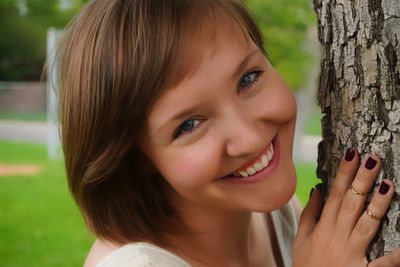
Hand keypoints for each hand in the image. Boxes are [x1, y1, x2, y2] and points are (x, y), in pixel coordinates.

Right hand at [293, 149, 399, 266]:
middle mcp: (338, 236)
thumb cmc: (306, 266)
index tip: (352, 154)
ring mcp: (352, 253)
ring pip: (367, 223)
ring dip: (377, 204)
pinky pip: (382, 263)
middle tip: (373, 159)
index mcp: (324, 227)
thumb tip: (316, 190)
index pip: (335, 194)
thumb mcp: (300, 239)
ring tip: (387, 183)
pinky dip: (395, 256)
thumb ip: (308, 214)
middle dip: (362, 179)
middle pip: (352, 203)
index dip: (344, 173)